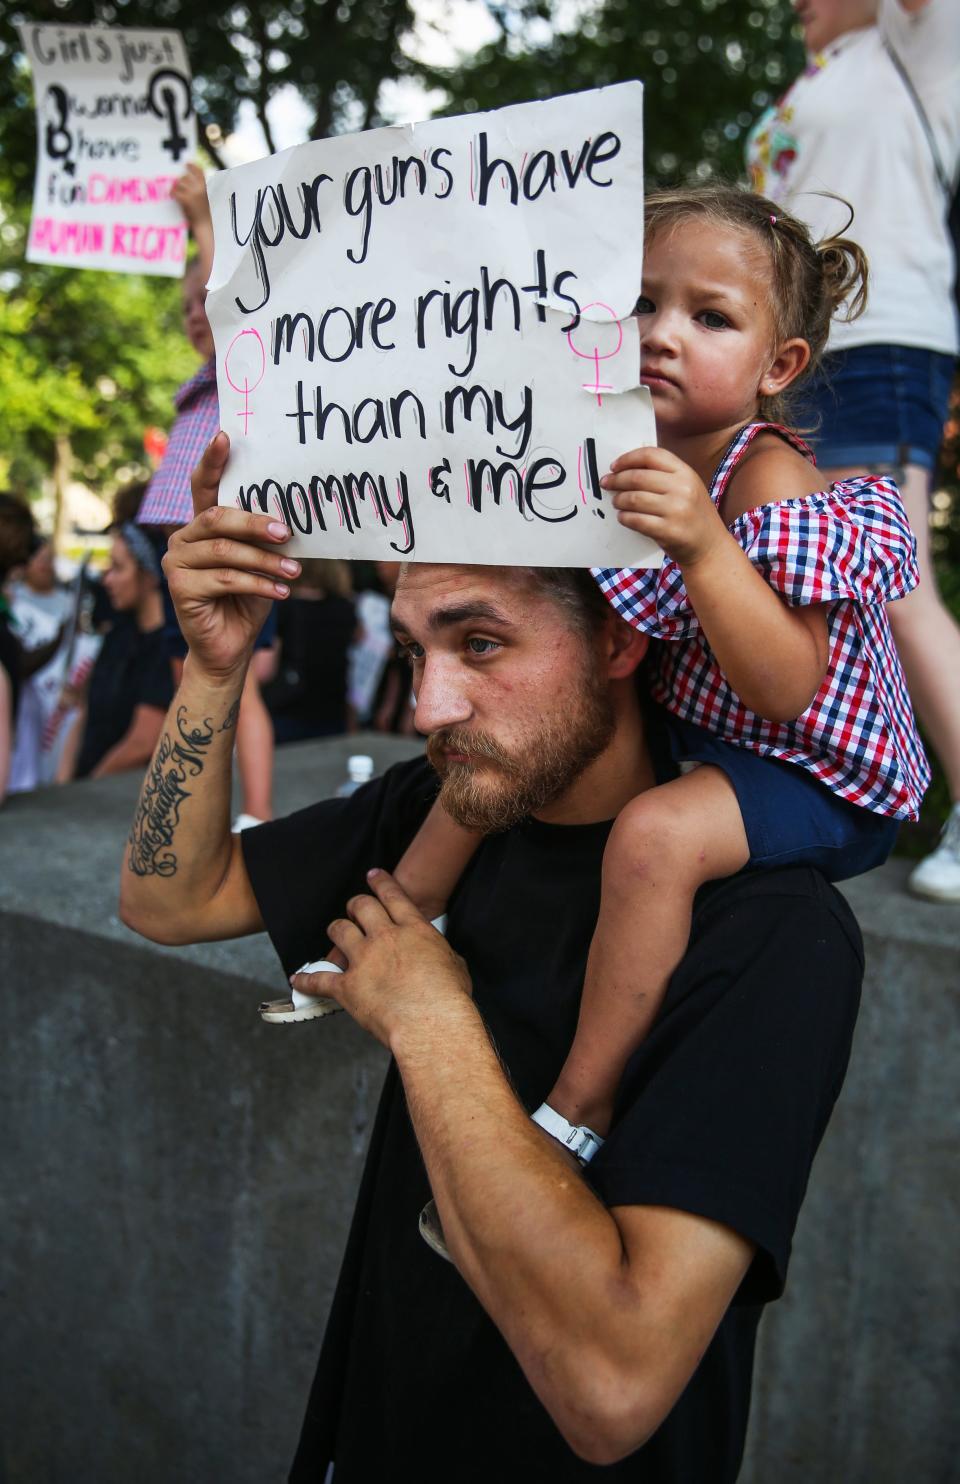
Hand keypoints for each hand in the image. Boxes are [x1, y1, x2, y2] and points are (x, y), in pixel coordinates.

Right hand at [162, 433, 299, 679]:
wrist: (229, 647)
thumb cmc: (247, 599)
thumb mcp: (260, 562)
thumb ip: (263, 539)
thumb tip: (291, 517)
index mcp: (202, 525)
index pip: (203, 486)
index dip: (212, 461)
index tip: (225, 436)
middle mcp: (184, 537)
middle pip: (218, 518)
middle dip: (256, 523)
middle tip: (288, 533)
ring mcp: (177, 562)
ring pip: (225, 551)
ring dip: (265, 562)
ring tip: (294, 573)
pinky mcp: (179, 587)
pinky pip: (226, 579)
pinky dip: (259, 585)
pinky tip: (282, 592)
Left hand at [172, 163, 211, 230]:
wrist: (205, 226)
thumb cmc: (203, 215)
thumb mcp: (204, 199)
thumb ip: (197, 190)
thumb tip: (184, 181)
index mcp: (205, 188)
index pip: (199, 172)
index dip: (192, 167)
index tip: (187, 164)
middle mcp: (200, 189)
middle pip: (185, 177)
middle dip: (180, 181)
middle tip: (178, 187)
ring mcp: (193, 194)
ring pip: (179, 183)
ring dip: (176, 187)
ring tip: (177, 193)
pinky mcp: (186, 200)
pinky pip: (175, 191)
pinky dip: (172, 193)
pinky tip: (172, 196)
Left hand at [290, 870, 473, 1049]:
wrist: (432, 1022)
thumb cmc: (449, 999)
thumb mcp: (455, 965)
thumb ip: (442, 955)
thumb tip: (443, 959)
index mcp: (414, 930)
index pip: (393, 896)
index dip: (381, 883)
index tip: (373, 876)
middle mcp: (385, 938)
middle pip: (362, 907)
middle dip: (356, 904)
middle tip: (355, 908)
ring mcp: (364, 960)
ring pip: (340, 930)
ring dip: (337, 929)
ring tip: (336, 932)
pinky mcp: (348, 986)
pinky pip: (319, 978)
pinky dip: (307, 980)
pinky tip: (299, 980)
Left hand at [601, 447, 725, 567]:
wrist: (710, 546)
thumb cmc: (693, 515)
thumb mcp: (687, 487)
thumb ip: (663, 475)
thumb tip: (626, 468)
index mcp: (686, 472)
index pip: (651, 455)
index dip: (628, 458)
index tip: (614, 466)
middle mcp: (683, 488)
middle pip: (638, 477)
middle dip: (617, 480)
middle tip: (606, 483)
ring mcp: (677, 510)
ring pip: (634, 499)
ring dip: (619, 500)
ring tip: (616, 502)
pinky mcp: (669, 531)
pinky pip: (637, 520)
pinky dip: (625, 518)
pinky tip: (623, 517)